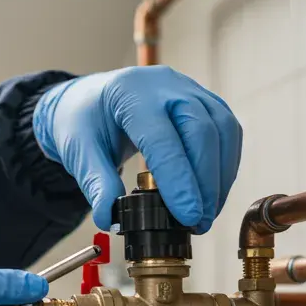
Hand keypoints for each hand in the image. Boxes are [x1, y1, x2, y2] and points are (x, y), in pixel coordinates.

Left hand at [32, 65, 241, 233]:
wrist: (90, 99)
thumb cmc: (83, 120)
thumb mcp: (78, 151)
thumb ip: (96, 183)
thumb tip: (109, 218)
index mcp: (131, 92)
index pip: (163, 138)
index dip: (179, 180)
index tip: (187, 215)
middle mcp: (165, 84)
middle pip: (201, 130)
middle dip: (205, 182)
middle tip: (198, 221)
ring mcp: (188, 89)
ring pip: (222, 130)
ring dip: (220, 176)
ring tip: (206, 213)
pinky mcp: (203, 101)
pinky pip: (226, 131)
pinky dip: (224, 164)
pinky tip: (213, 192)